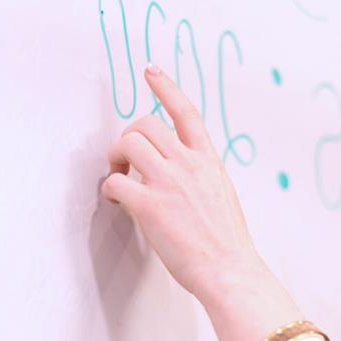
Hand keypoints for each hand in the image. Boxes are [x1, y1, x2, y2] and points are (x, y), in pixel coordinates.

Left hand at [102, 64, 302, 340]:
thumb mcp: (221, 194)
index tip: (150, 70)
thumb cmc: (227, 241)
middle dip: (127, 136)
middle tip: (125, 160)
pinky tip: (118, 202)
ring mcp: (168, 182)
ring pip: (127, 143)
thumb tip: (175, 172)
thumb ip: (199, 175)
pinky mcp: (149, 205)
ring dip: (115, 157)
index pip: (186, 111)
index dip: (165, 87)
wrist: (230, 270)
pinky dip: (110, 189)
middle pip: (145, 123)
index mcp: (208, 160)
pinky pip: (115, 181)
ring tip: (119, 177)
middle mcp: (188, 163)